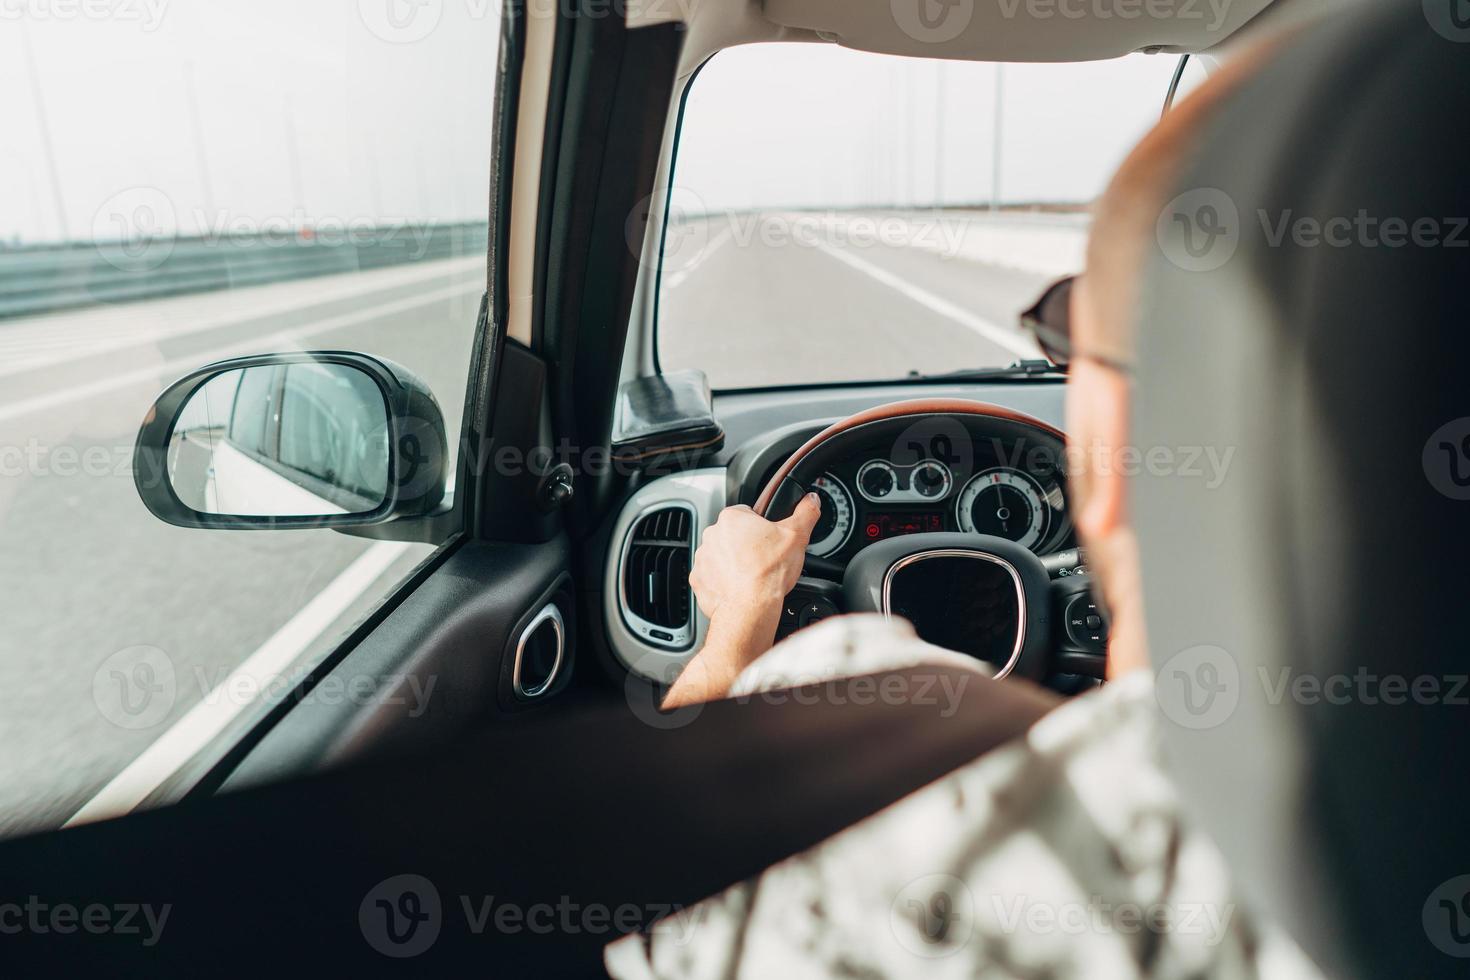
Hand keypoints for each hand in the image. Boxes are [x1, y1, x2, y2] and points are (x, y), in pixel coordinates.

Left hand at [688, 495, 822, 620]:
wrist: (750, 608)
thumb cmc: (768, 573)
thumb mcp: (796, 536)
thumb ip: (805, 513)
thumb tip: (811, 500)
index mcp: (732, 518)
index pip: (748, 514)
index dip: (762, 527)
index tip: (770, 541)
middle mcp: (712, 535)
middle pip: (733, 535)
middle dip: (747, 545)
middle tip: (764, 559)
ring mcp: (702, 558)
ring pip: (722, 556)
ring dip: (734, 563)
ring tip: (753, 575)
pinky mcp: (699, 580)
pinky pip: (712, 577)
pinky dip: (724, 582)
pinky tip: (740, 587)